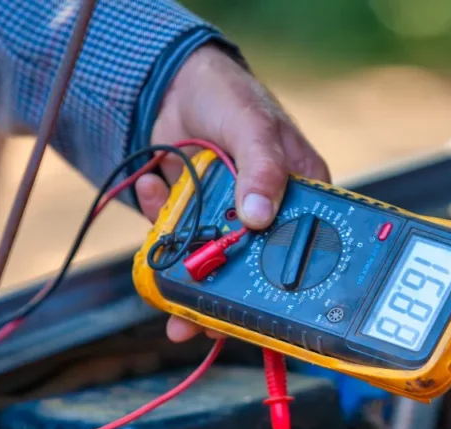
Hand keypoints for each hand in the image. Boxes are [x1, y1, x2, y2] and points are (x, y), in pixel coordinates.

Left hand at [137, 44, 329, 342]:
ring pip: (211, 262)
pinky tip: (150, 187)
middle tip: (203, 324)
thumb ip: (261, 167)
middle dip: (226, 301)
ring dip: (186, 280)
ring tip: (166, 297)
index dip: (283, 287)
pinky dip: (158, 225)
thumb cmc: (230, 97)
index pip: (301, 250)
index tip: (261, 316)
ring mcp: (226, 218)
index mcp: (300, 198)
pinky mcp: (191, 215)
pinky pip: (175, 236)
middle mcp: (267, 216)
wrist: (173, 81)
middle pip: (252, 270)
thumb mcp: (252, 126)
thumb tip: (259, 216)